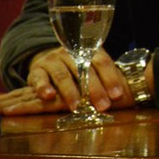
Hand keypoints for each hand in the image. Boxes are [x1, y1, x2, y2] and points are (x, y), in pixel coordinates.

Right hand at [0, 47, 130, 115]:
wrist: (49, 61)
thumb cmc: (77, 70)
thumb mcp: (91, 70)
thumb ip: (103, 80)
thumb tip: (121, 98)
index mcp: (89, 51)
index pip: (102, 62)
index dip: (111, 78)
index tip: (118, 95)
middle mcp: (71, 52)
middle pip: (85, 70)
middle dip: (95, 90)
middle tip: (103, 106)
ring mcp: (53, 60)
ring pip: (63, 75)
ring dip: (71, 92)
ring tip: (77, 107)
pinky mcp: (36, 70)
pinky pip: (39, 78)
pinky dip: (43, 87)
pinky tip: (49, 96)